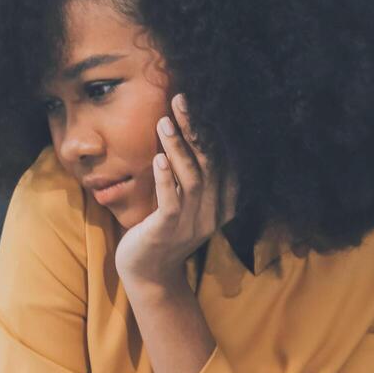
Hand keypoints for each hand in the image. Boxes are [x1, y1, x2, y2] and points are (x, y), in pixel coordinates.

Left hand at [115, 94, 237, 290]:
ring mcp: (191, 224)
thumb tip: (192, 129)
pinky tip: (157, 158)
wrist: (148, 273)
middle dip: (196, 130)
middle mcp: (212, 213)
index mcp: (223, 204)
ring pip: (191, 180)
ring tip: (164, 121)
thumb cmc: (164, 228)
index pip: (225, 161)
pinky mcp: (166, 232)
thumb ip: (194, 173)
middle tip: (181, 100)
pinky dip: (165, 179)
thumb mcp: (186, 200)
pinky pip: (170, 202)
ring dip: (178, 148)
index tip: (203, 102)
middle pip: (210, 164)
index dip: (215, 131)